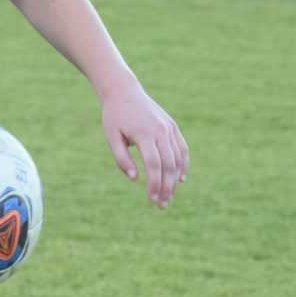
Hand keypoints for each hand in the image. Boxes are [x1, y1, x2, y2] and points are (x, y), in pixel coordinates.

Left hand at [101, 78, 188, 209]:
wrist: (124, 91)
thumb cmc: (114, 116)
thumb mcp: (112, 137)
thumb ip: (122, 159)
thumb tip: (135, 179)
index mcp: (144, 133)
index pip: (154, 165)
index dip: (154, 184)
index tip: (151, 199)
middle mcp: (161, 130)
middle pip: (169, 165)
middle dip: (167, 187)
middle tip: (162, 205)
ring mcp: (169, 128)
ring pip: (178, 158)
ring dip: (175, 180)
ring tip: (169, 197)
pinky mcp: (172, 126)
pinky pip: (182, 148)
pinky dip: (183, 164)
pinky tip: (180, 179)